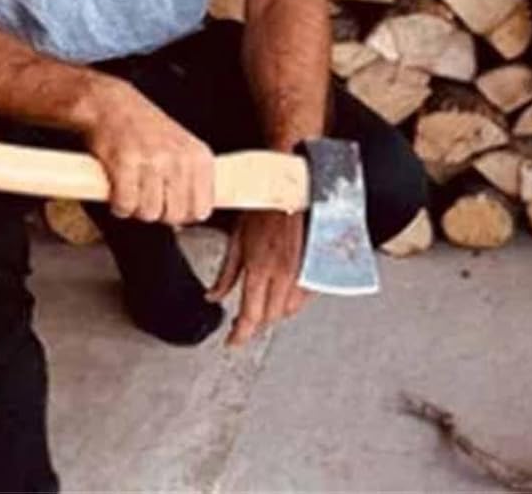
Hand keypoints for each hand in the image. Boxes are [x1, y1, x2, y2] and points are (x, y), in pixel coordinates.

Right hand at [82, 80, 215, 225]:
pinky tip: (117, 189)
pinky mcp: (125, 163)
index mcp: (199, 157)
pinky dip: (118, 204)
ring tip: (132, 189)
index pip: (202, 210)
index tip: (170, 207)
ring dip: (136, 208)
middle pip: (174, 215)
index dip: (182, 215)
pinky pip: (125, 205)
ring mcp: (153, 160)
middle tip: (147, 197)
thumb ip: (190, 182)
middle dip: (158, 213)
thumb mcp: (182, 150)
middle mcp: (180, 159)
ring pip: (149, 213)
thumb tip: (188, 219)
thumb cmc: (146, 130)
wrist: (113, 105)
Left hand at [208, 210, 310, 346]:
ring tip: (265, 302)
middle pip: (271, 318)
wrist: (297, 189)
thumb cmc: (266, 206)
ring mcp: (304, 272)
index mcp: (260, 268)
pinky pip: (306, 296)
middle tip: (244, 316)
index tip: (232, 341)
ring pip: (290, 310)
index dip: (239, 335)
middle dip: (256, 321)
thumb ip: (226, 273)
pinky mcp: (318, 267)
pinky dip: (294, 298)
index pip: (250, 316)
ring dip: (276, 311)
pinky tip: (284, 289)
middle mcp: (284, 274)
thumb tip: (213, 296)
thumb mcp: (237, 236)